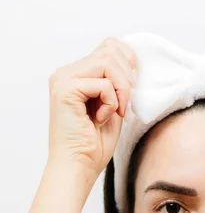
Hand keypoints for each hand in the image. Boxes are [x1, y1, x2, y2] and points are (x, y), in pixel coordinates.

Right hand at [48, 36, 137, 179]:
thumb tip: (132, 60)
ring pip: (108, 63)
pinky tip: (100, 118)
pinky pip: (103, 83)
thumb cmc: (95, 143)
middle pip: (111, 51)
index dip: (128, 60)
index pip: (109, 46)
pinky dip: (111, 103)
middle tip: (124, 107)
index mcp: (77, 74)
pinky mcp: (64, 89)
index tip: (133, 85)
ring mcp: (63, 79)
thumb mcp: (113, 104)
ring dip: (121, 90)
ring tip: (115, 112)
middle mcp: (66, 72)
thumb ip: (116, 81)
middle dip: (127, 80)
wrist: (79, 166)